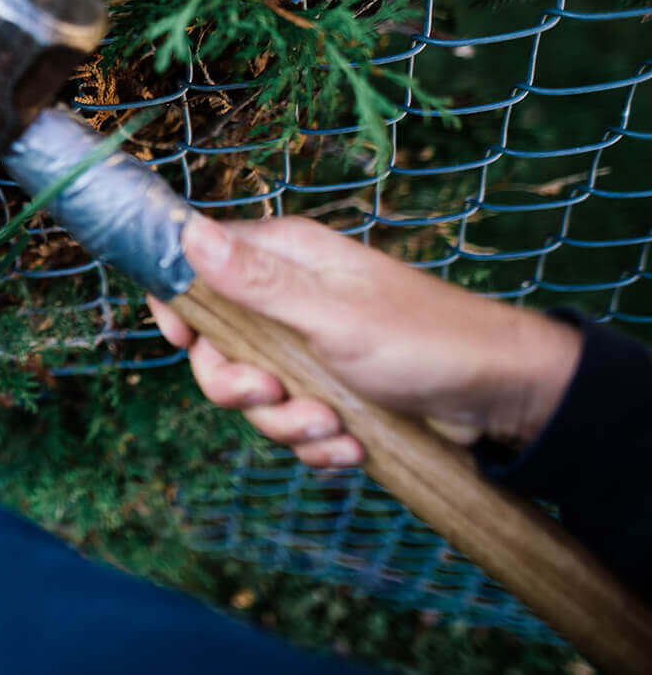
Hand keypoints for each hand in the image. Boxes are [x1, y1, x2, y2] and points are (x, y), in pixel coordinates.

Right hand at [149, 216, 582, 468]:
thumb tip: (187, 233)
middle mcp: (286, 296)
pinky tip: (352, 445)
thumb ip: (255, 282)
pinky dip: (316, 441)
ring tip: (336, 428)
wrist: (501, 399)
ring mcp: (304, 345)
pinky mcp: (325, 388)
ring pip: (250, 392)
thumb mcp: (331, 315)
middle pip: (214, 344)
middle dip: (239, 386)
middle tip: (277, 396)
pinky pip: (289, 421)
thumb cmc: (425, 342)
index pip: (195, 264)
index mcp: (283, 257)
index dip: (177, 305)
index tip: (182, 343)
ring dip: (287, 422)